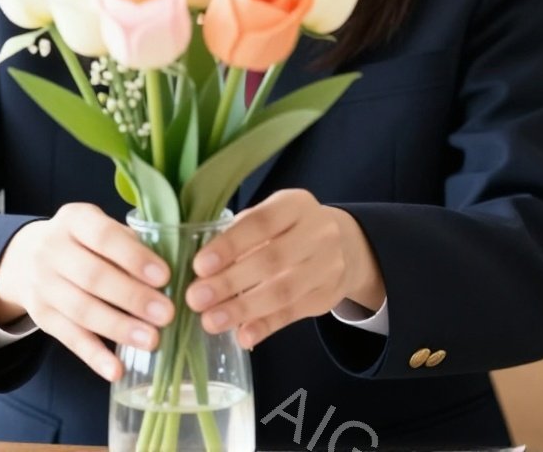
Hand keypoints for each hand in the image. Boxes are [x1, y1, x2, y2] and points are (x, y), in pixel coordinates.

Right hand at [0, 204, 173, 380]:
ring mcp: (42, 285)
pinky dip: (94, 357)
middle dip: (132, 297)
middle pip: (92, 277)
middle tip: (167, 314)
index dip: (134, 257)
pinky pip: (69, 339)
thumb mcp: (101, 228)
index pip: (104, 236)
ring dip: (118, 328)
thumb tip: (173, 273)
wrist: (27, 258)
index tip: (165, 277)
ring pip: (81, 310)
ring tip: (152, 340)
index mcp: (74, 220)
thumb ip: (132, 244)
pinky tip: (117, 370)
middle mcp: (51, 250)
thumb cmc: (86, 242)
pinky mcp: (41, 317)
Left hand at [187, 189, 383, 350]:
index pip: (261, 223)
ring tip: (211, 321)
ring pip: (283, 291)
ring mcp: (327, 267)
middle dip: (230, 282)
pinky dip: (266, 326)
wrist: (346, 246)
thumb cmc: (291, 229)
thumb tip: (202, 270)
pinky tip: (243, 336)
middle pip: (271, 260)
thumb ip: (241, 235)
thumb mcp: (272, 217)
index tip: (199, 266)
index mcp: (295, 205)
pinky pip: (293, 314)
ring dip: (243, 309)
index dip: (229, 245)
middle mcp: (318, 233)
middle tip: (195, 298)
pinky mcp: (327, 297)